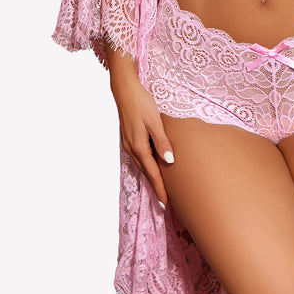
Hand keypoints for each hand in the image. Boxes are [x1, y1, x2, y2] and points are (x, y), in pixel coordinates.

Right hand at [109, 65, 174, 208]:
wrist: (124, 90)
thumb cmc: (141, 103)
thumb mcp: (155, 121)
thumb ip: (162, 142)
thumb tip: (169, 161)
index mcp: (139, 147)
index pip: (152, 173)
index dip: (160, 188)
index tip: (166, 203)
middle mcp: (132, 149)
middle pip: (146, 172)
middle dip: (156, 187)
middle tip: (165, 202)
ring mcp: (128, 144)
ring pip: (142, 165)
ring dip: (151, 177)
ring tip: (160, 188)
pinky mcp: (129, 138)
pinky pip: (139, 157)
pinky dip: (146, 166)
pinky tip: (151, 167)